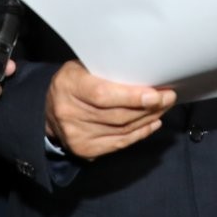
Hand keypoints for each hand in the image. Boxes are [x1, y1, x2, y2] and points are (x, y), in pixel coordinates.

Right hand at [44, 60, 175, 160]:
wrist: (48, 110)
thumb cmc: (74, 82)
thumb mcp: (83, 67)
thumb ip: (109, 70)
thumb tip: (146, 73)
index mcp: (69, 85)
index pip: (103, 95)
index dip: (132, 97)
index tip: (156, 95)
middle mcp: (70, 113)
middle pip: (117, 115)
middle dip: (149, 107)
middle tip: (168, 97)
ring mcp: (76, 135)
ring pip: (122, 130)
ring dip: (148, 119)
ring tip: (164, 108)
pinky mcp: (84, 150)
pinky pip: (119, 143)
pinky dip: (139, 133)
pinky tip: (152, 123)